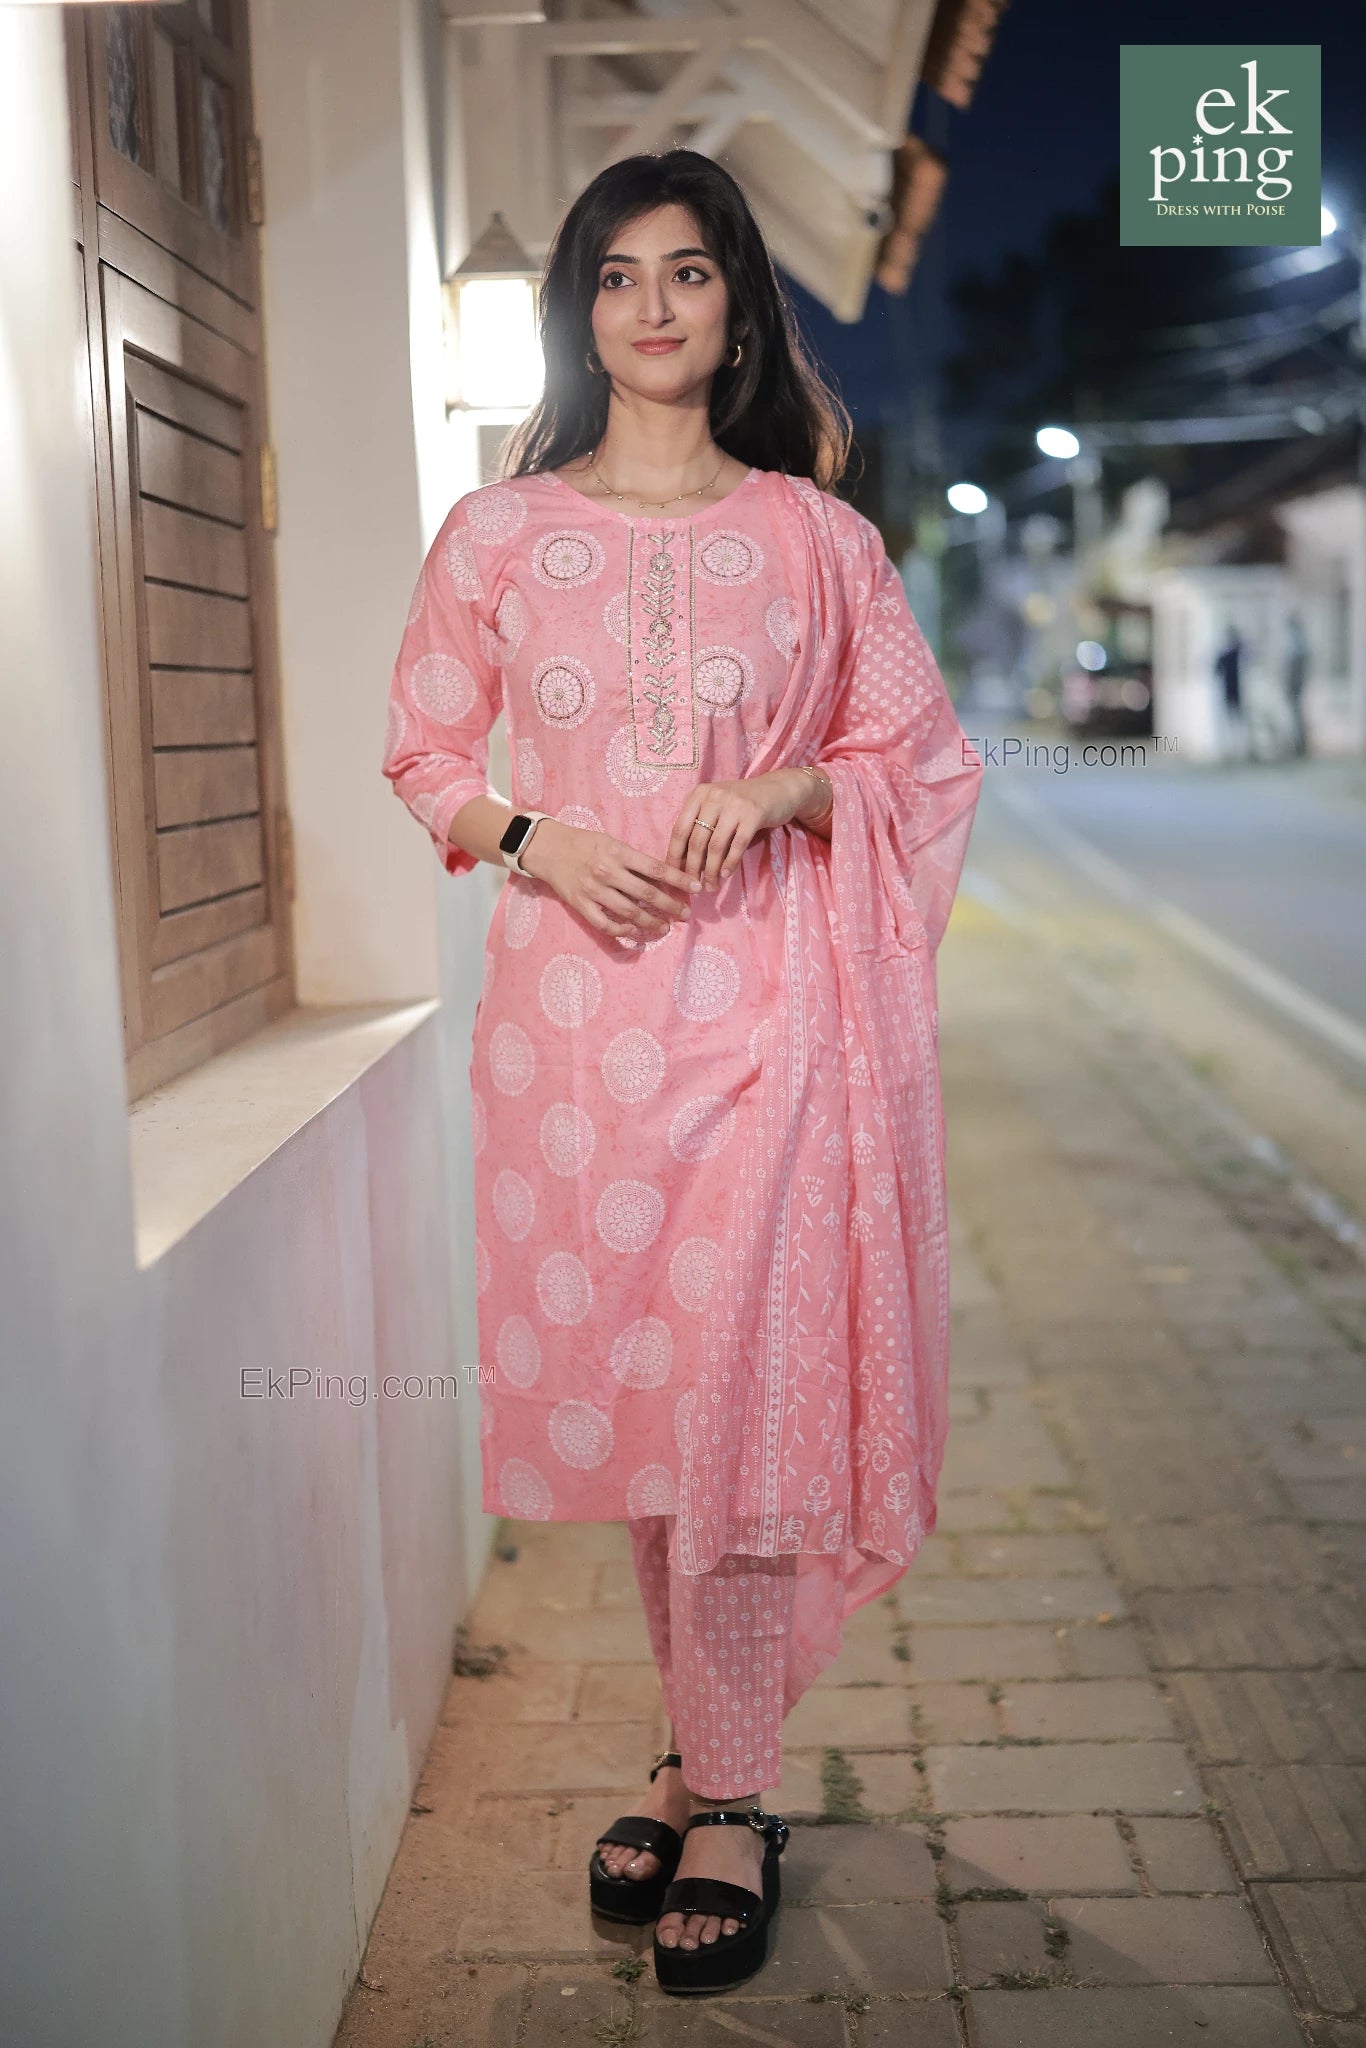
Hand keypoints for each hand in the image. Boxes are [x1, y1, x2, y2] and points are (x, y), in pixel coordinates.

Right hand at [520, 818, 700, 938]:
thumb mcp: (612, 843)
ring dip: (651, 922)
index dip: (679, 880)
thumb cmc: (584, 843)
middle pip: (647, 894)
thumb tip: (662, 878)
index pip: (657, 868)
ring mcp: (593, 890)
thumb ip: (634, 860)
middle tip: (685, 915)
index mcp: (618, 852)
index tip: (696, 888)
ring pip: (629, 912)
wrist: (548, 848)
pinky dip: (622, 930)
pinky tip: (635, 931)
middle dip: (671, 906)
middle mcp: (607, 871)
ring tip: (664, 928)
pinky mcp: (580, 904)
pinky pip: (605, 924)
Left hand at [665, 771, 809, 889]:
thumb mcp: (716, 807)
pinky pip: (737, 845)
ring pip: (716, 846)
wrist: (778, 789)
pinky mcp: (754, 814)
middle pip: (696, 840)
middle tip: (694, 887)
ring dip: (711, 871)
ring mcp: (734, 805)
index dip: (674, 856)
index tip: (672, 876)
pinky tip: (726, 875)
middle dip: (693, 868)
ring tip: (711, 886)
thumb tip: (683, 862)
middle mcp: (714, 797)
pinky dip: (730, 863)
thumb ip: (700, 826)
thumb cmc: (742, 803)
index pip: (680, 829)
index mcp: (699, 795)